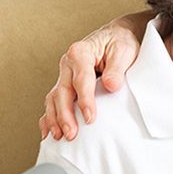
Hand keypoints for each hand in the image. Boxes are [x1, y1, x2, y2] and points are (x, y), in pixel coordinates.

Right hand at [39, 12, 150, 140]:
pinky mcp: (65, 85)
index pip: (81, 80)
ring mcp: (64, 75)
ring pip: (53, 99)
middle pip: (62, 92)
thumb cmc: (119, 42)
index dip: (85, 100)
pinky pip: (53, 102)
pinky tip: (48, 132)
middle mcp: (67, 64)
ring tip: (60, 137)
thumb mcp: (124, 51)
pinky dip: (49, 117)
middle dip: (65, 115)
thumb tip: (111, 86)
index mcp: (80, 52)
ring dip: (55, 119)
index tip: (91, 118)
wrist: (115, 36)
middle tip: (72, 134)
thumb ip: (117, 68)